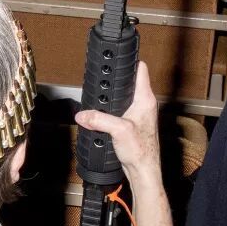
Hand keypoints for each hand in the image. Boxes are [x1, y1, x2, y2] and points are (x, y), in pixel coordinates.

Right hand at [74, 61, 161, 189]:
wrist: (143, 171)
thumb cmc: (141, 151)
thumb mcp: (118, 130)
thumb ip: (98, 119)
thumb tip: (81, 114)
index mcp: (145, 100)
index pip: (141, 70)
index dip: (130, 60)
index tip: (120, 54)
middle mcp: (143, 105)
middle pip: (130, 82)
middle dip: (117, 77)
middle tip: (104, 72)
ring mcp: (138, 114)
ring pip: (123, 96)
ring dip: (113, 94)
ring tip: (100, 90)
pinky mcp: (131, 124)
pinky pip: (119, 109)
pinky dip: (110, 107)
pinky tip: (100, 111)